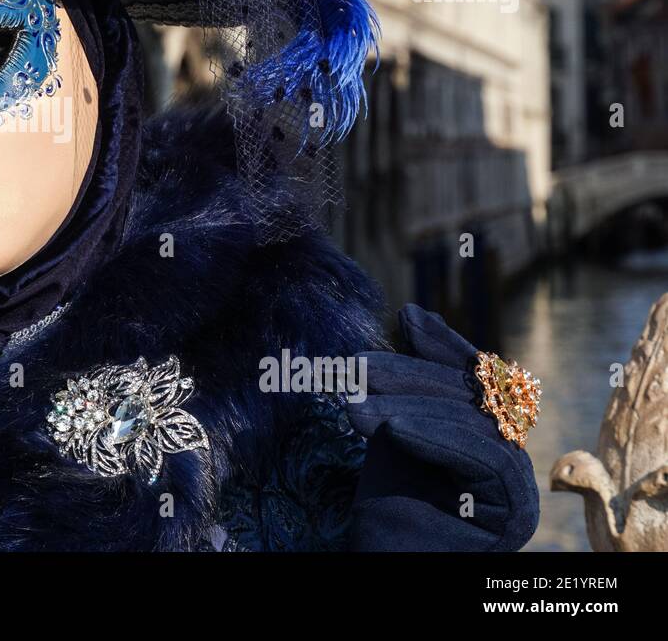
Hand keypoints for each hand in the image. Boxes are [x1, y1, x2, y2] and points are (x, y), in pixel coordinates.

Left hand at [344, 304, 538, 550]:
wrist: (381, 558)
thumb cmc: (385, 502)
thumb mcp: (393, 428)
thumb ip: (409, 383)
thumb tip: (414, 313)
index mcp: (489, 436)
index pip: (474, 379)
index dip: (444, 345)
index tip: (407, 317)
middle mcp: (512, 459)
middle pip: (472, 397)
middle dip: (409, 375)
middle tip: (353, 368)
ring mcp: (517, 486)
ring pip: (474, 423)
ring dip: (409, 407)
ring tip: (354, 408)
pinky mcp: (513, 513)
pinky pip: (484, 459)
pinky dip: (436, 437)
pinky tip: (392, 430)